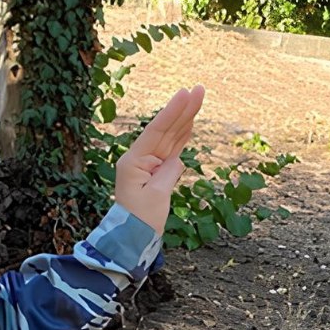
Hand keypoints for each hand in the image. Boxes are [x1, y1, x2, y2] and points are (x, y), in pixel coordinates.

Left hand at [111, 86, 203, 240]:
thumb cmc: (140, 222)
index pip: (156, 131)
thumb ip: (168, 172)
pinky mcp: (156, 172)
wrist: (131, 240)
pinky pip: (172, 150)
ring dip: (184, 119)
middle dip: (182, 109)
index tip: (186, 94)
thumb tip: (176, 160)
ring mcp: (148, 164)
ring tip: (198, 99)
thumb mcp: (157, 197)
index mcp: (134, 161)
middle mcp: (140, 158)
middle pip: (165, 129)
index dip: (172, 111)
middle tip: (198, 89)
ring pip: (170, 137)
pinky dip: (182, 136)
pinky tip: (190, 123)